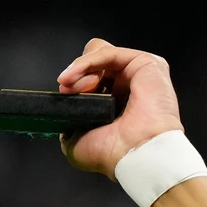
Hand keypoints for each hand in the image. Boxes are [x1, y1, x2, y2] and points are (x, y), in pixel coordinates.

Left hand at [56, 40, 183, 179]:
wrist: (132, 154)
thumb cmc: (111, 154)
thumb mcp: (75, 142)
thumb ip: (68, 124)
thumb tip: (61, 114)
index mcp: (113, 102)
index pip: (88, 77)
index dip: (74, 83)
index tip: (63, 95)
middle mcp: (126, 86)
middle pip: (93, 62)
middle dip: (76, 75)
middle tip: (68, 92)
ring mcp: (136, 73)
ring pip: (99, 53)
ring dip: (81, 69)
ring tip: (75, 88)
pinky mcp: (145, 63)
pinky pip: (109, 52)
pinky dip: (87, 62)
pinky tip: (75, 76)